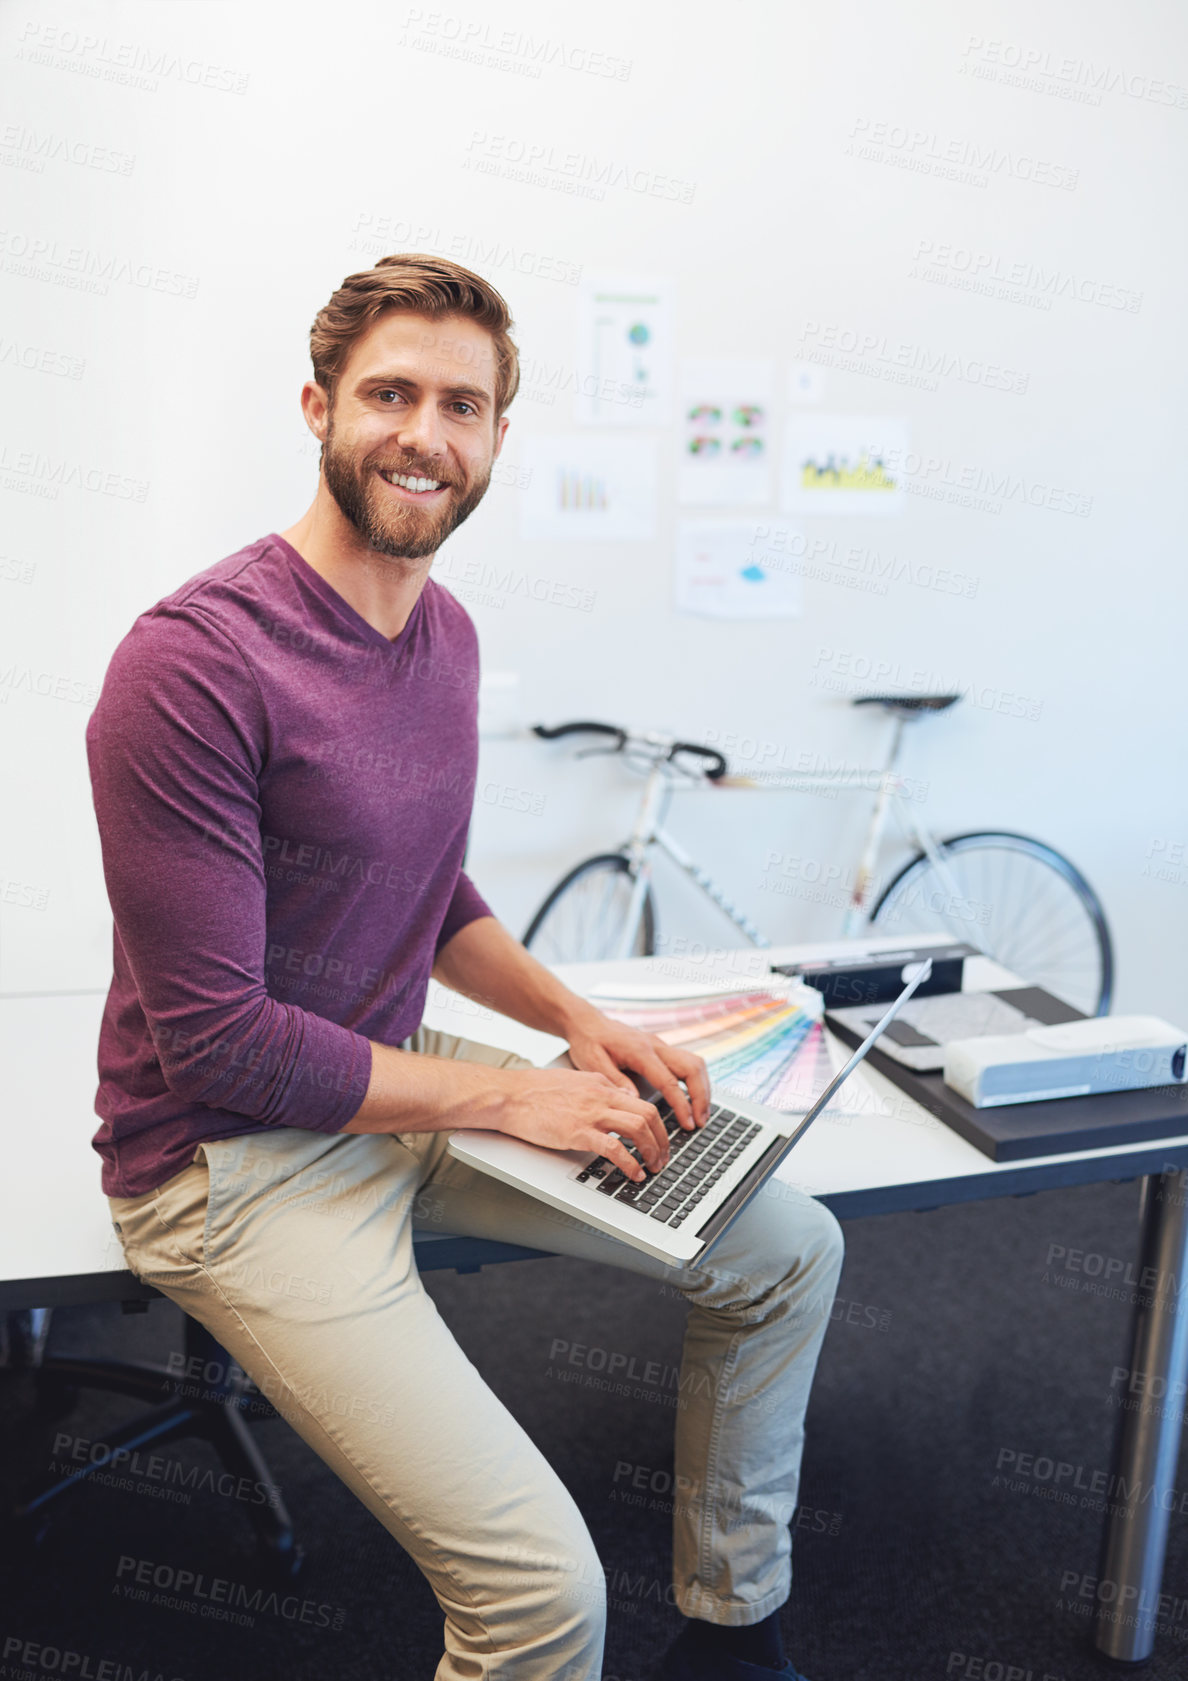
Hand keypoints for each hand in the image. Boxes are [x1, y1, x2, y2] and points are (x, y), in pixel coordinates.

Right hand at [492, 1067, 670, 1181]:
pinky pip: (615, 1148)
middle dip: (662, 1139)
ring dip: (652, 1151)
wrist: (509, 1095)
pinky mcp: (577, 1132)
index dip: (657, 1124)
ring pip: (638, 1128)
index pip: (641, 1101)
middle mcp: (601, 1095)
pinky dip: (630, 1163)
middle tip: (662, 1157)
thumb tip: (617, 1100)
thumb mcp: (574, 1080)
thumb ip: (598, 1089)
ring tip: (652, 1167)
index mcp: (601, 1084)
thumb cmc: (534, 1090)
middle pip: (649, 1114)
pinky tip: (633, 1174)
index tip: (659, 1139)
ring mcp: (590, 1113)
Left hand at [561, 1004, 710, 1133]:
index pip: (669, 1081)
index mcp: (640, 1051)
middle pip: (692, 1068)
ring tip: (700, 1114)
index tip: (688, 1124)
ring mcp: (660, 1045)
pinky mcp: (660, 1048)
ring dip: (702, 1088)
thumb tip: (636, 1102)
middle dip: (701, 1097)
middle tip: (700, 1122)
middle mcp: (656, 1045)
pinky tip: (693, 1097)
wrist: (587, 1022)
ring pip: (694, 1063)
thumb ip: (616, 1082)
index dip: (682, 1104)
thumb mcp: (594, 1064)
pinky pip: (687, 1062)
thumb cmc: (589, 1042)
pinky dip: (695, 1081)